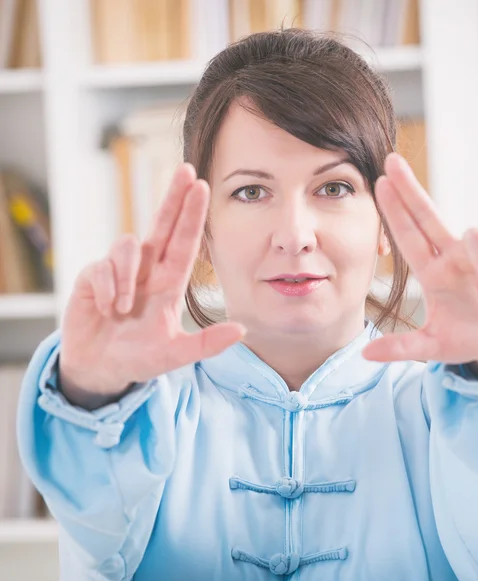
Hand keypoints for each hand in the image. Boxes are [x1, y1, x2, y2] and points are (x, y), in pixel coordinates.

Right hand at [59, 163, 245, 401]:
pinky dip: (107, 289)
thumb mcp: (176, 354)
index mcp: (168, 283)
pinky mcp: (92, 278)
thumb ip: (207, 343)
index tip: (203, 187)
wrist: (101, 370)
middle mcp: (146, 271)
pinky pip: (101, 268)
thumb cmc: (139, 357)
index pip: (184, 243)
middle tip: (187, 170)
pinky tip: (107, 309)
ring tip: (124, 309)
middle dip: (174, 198)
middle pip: (161, 226)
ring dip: (127, 275)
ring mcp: (119, 272)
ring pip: (128, 245)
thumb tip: (242, 329)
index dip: (192, 216)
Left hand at [362, 153, 477, 371]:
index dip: (394, 211)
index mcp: (432, 273)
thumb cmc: (465, 338)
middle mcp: (452, 258)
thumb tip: (365, 355)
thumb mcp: (431, 347)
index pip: (408, 236)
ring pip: (475, 235)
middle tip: (392, 160)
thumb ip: (401, 348)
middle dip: (412, 188)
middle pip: (430, 214)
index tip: (379, 183)